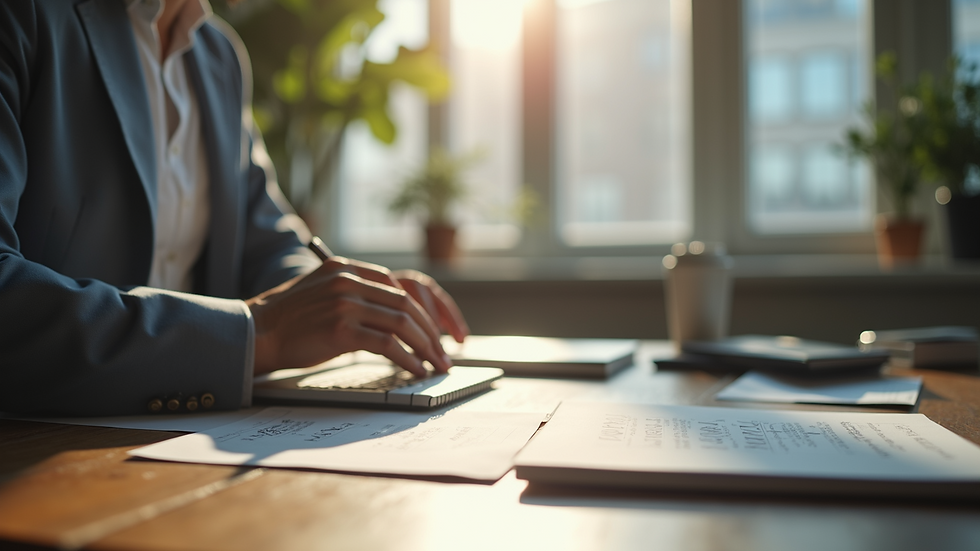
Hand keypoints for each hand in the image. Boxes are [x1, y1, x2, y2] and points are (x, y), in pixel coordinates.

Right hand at [245, 257, 464, 376]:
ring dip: (425, 347)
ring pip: (401, 324)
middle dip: (430, 331)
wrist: (255, 332)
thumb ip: (353, 293)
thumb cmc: (289, 320)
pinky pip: (388, 345)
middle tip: (443, 352)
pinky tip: (416, 370)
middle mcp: (347, 280)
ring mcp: (345, 304)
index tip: (434, 330)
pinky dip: (408, 360)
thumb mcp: (322, 292)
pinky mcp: (341, 329)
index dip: (421, 310)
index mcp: (345, 267)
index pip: (398, 285)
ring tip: (436, 365)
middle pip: (405, 304)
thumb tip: (393, 315)